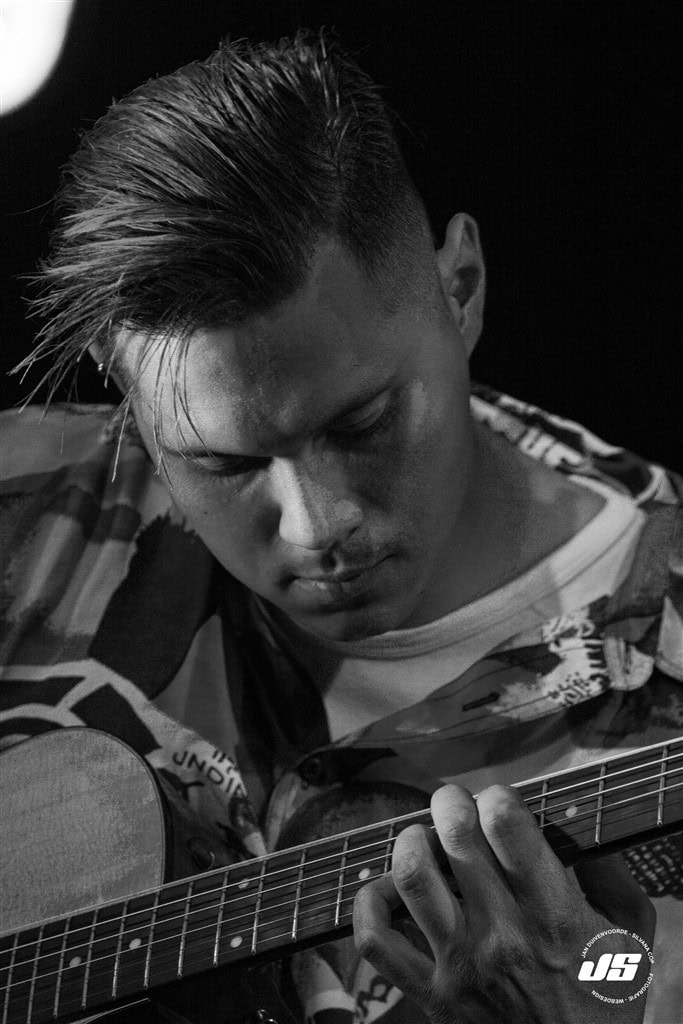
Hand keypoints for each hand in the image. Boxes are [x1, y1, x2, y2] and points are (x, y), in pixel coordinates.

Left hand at [353, 783, 655, 1022]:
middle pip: (454, 837)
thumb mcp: (632, 937)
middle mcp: (502, 935)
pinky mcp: (430, 995)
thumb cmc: (604, 1004)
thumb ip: (612, 875)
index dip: (497, 797)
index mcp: (553, 915)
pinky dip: (370, 904)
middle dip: (450, 803)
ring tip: (424, 841)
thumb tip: (577, 823)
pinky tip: (390, 890)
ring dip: (411, 842)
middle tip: (455, 806)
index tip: (498, 803)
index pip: (506, 825)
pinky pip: (376, 940)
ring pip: (410, 876)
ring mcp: (460, 965)